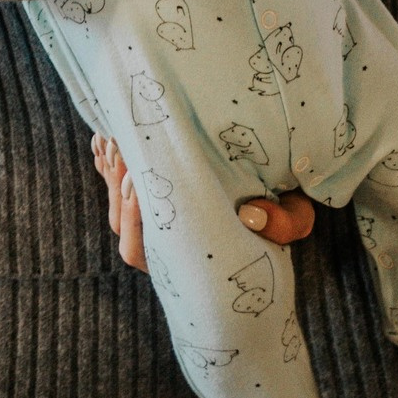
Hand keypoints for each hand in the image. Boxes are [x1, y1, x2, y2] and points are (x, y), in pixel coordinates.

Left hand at [91, 135, 314, 272]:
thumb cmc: (283, 220)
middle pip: (121, 223)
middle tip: (121, 148)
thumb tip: (253, 213)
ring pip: (118, 205)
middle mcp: (166, 248)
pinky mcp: (156, 204)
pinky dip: (110, 165)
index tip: (140, 184)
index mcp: (188, 260)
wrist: (282, 207)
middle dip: (116, 185)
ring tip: (114, 136)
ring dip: (111, 171)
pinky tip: (104, 136)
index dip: (133, 220)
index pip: (139, 249)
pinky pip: (122, 188)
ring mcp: (157, 226)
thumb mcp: (293, 222)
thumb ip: (283, 224)